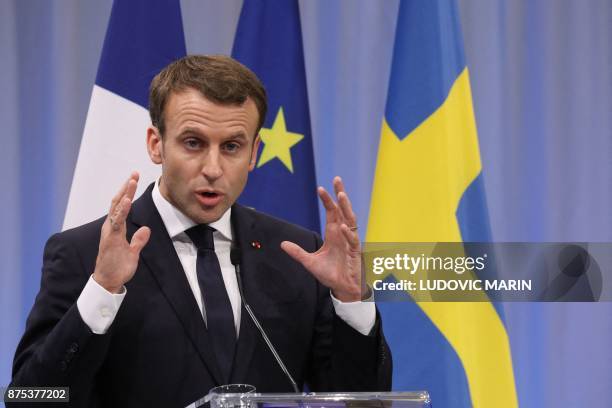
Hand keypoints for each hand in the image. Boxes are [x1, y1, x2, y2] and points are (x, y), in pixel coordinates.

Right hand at [92, 172, 150, 292]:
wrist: (108, 281)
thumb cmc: (117, 267)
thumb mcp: (132, 252)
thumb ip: (138, 240)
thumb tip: (146, 229)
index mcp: (116, 228)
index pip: (122, 206)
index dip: (128, 193)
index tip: (134, 180)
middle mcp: (110, 227)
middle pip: (118, 202)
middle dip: (126, 188)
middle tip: (134, 174)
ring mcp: (110, 232)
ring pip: (116, 208)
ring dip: (125, 194)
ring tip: (132, 181)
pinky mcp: (110, 239)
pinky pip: (116, 222)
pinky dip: (122, 210)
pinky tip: (127, 200)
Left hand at [281, 177, 363, 301]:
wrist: (342, 289)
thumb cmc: (330, 274)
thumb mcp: (309, 262)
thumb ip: (297, 252)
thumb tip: (282, 244)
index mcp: (333, 233)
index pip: (331, 212)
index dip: (327, 200)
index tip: (320, 188)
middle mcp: (343, 234)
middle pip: (343, 209)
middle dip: (340, 194)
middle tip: (336, 179)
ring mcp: (350, 242)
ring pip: (350, 220)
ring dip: (346, 207)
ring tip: (340, 195)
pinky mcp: (355, 253)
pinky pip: (353, 240)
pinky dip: (348, 233)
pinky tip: (342, 227)